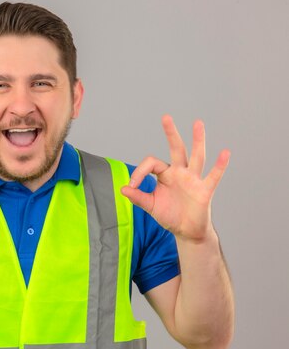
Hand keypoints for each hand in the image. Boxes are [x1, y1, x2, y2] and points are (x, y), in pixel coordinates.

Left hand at [121, 115, 229, 241]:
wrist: (186, 231)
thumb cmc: (169, 215)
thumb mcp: (151, 206)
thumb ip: (138, 197)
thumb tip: (123, 188)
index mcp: (165, 175)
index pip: (152, 163)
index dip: (139, 172)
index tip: (132, 186)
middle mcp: (180, 173)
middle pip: (176, 149)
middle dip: (170, 134)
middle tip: (165, 117)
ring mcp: (193, 179)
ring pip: (196, 156)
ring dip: (197, 140)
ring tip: (198, 123)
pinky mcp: (205, 190)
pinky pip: (213, 176)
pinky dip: (220, 165)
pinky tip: (225, 152)